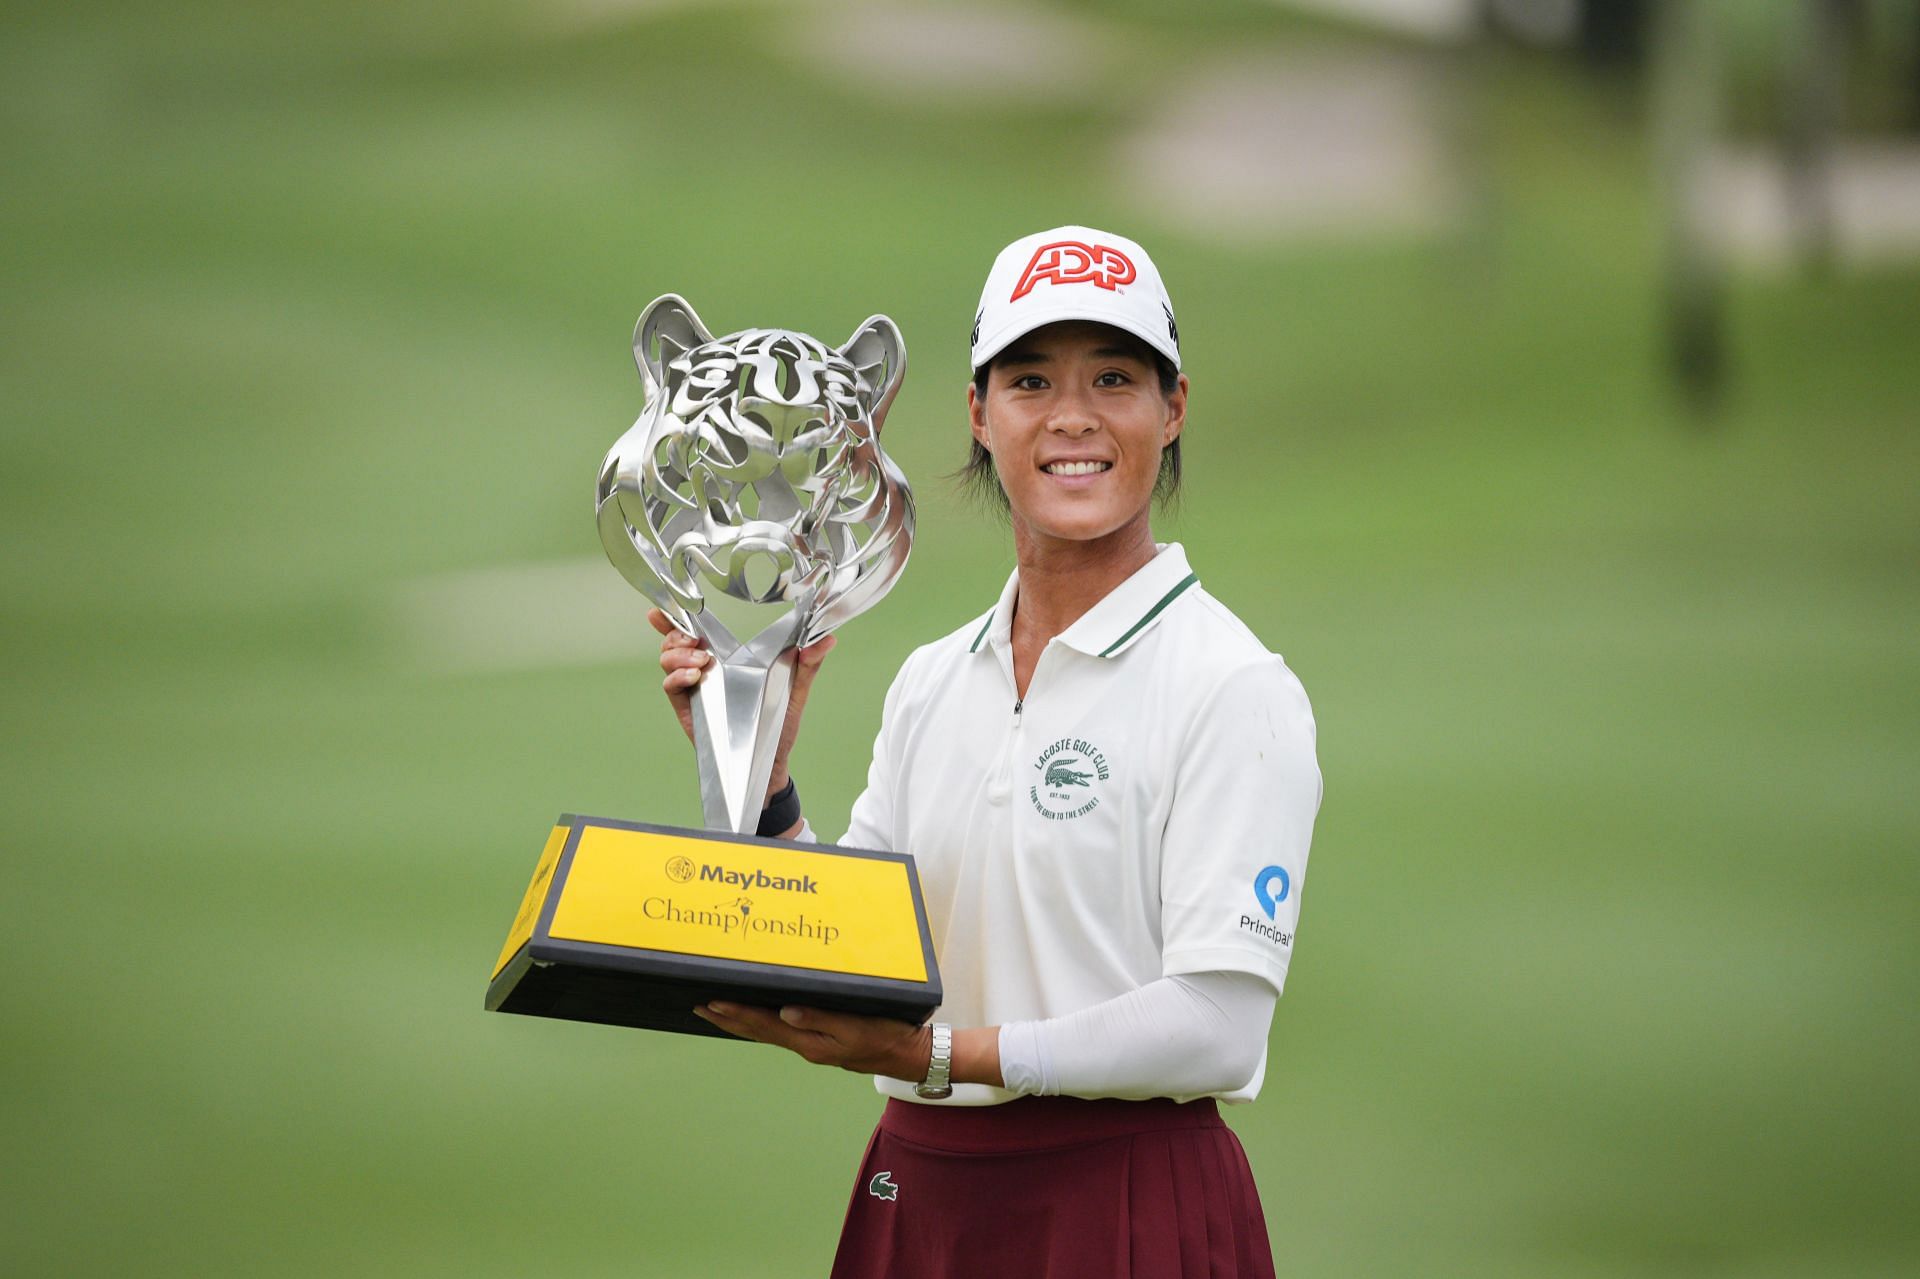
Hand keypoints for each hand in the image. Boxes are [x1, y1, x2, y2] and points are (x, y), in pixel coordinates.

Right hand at [648, 608, 836, 800]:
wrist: (769, 762)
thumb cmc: (779, 725)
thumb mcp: (796, 690)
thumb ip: (809, 664)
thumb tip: (828, 639)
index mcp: (728, 658)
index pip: (699, 630)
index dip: (677, 615)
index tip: (662, 605)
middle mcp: (707, 669)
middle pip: (676, 640)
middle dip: (676, 632)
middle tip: (693, 639)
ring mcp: (695, 688)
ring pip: (669, 659)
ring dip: (678, 653)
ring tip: (701, 661)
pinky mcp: (688, 707)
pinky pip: (670, 686)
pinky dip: (677, 676)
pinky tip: (694, 676)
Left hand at [692, 1003, 928, 1079]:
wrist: (907, 1055)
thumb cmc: (886, 1038)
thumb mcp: (856, 1028)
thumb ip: (821, 1020)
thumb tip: (785, 1012)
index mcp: (809, 1042)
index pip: (764, 1025)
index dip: (737, 1013)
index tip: (712, 1003)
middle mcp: (804, 1045)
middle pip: (757, 1030)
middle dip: (727, 1018)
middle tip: (698, 1006)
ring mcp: (810, 1044)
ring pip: (765, 1032)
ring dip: (738, 1021)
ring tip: (715, 1011)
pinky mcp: (818, 1041)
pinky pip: (780, 1031)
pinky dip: (760, 1023)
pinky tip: (754, 1018)